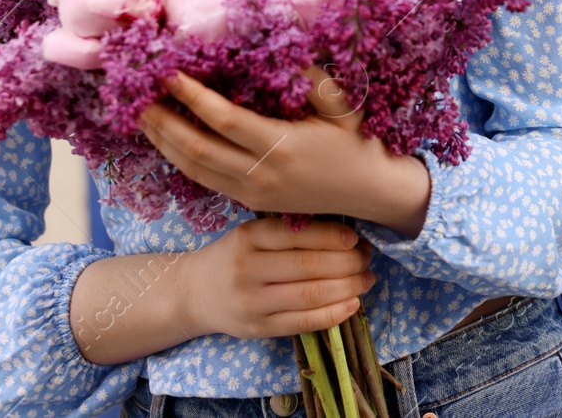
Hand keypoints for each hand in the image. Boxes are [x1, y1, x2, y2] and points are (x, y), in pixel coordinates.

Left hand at [137, 65, 430, 232]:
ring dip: (164, 143)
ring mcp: (253, 193)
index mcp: (283, 146)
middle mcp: (262, 174)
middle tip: (136, 96)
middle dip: (163, 121)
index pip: (224, 120)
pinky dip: (181, 160)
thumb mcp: (342, 105)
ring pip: (194, 170)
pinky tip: (168, 141)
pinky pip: (206, 181)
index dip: (192, 97)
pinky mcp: (250, 203)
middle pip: (197, 149)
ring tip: (141, 117)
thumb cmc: (356, 141)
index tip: (169, 73)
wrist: (369, 193)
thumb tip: (281, 44)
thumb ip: (313, 77)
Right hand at [177, 214, 375, 338]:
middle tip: (367, 258)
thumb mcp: (251, 234)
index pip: (297, 235)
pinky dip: (335, 314)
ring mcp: (252, 303)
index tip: (355, 238)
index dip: (332, 236)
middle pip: (309, 266)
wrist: (194, 293)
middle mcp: (247, 270)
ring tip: (366, 279)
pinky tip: (353, 303)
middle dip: (348, 262)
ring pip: (311, 295)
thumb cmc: (234, 257)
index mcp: (247, 238)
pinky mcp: (259, 329)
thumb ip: (288, 232)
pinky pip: (304, 322)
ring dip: (348, 287)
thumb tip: (346, 232)